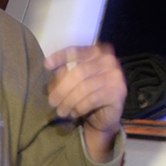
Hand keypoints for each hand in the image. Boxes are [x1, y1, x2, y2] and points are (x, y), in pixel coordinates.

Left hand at [45, 42, 126, 160]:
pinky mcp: (118, 91)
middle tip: (51, 102)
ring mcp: (115, 75)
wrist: (105, 114)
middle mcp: (108, 60)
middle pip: (78, 72)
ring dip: (68, 102)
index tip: (47, 65)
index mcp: (96, 51)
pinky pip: (92, 100)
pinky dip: (79, 108)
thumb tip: (50, 67)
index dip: (61, 57)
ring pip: (84, 88)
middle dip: (61, 89)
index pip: (76, 51)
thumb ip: (63, 73)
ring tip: (61, 111)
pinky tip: (74, 113)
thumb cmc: (86, 93)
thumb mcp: (73, 81)